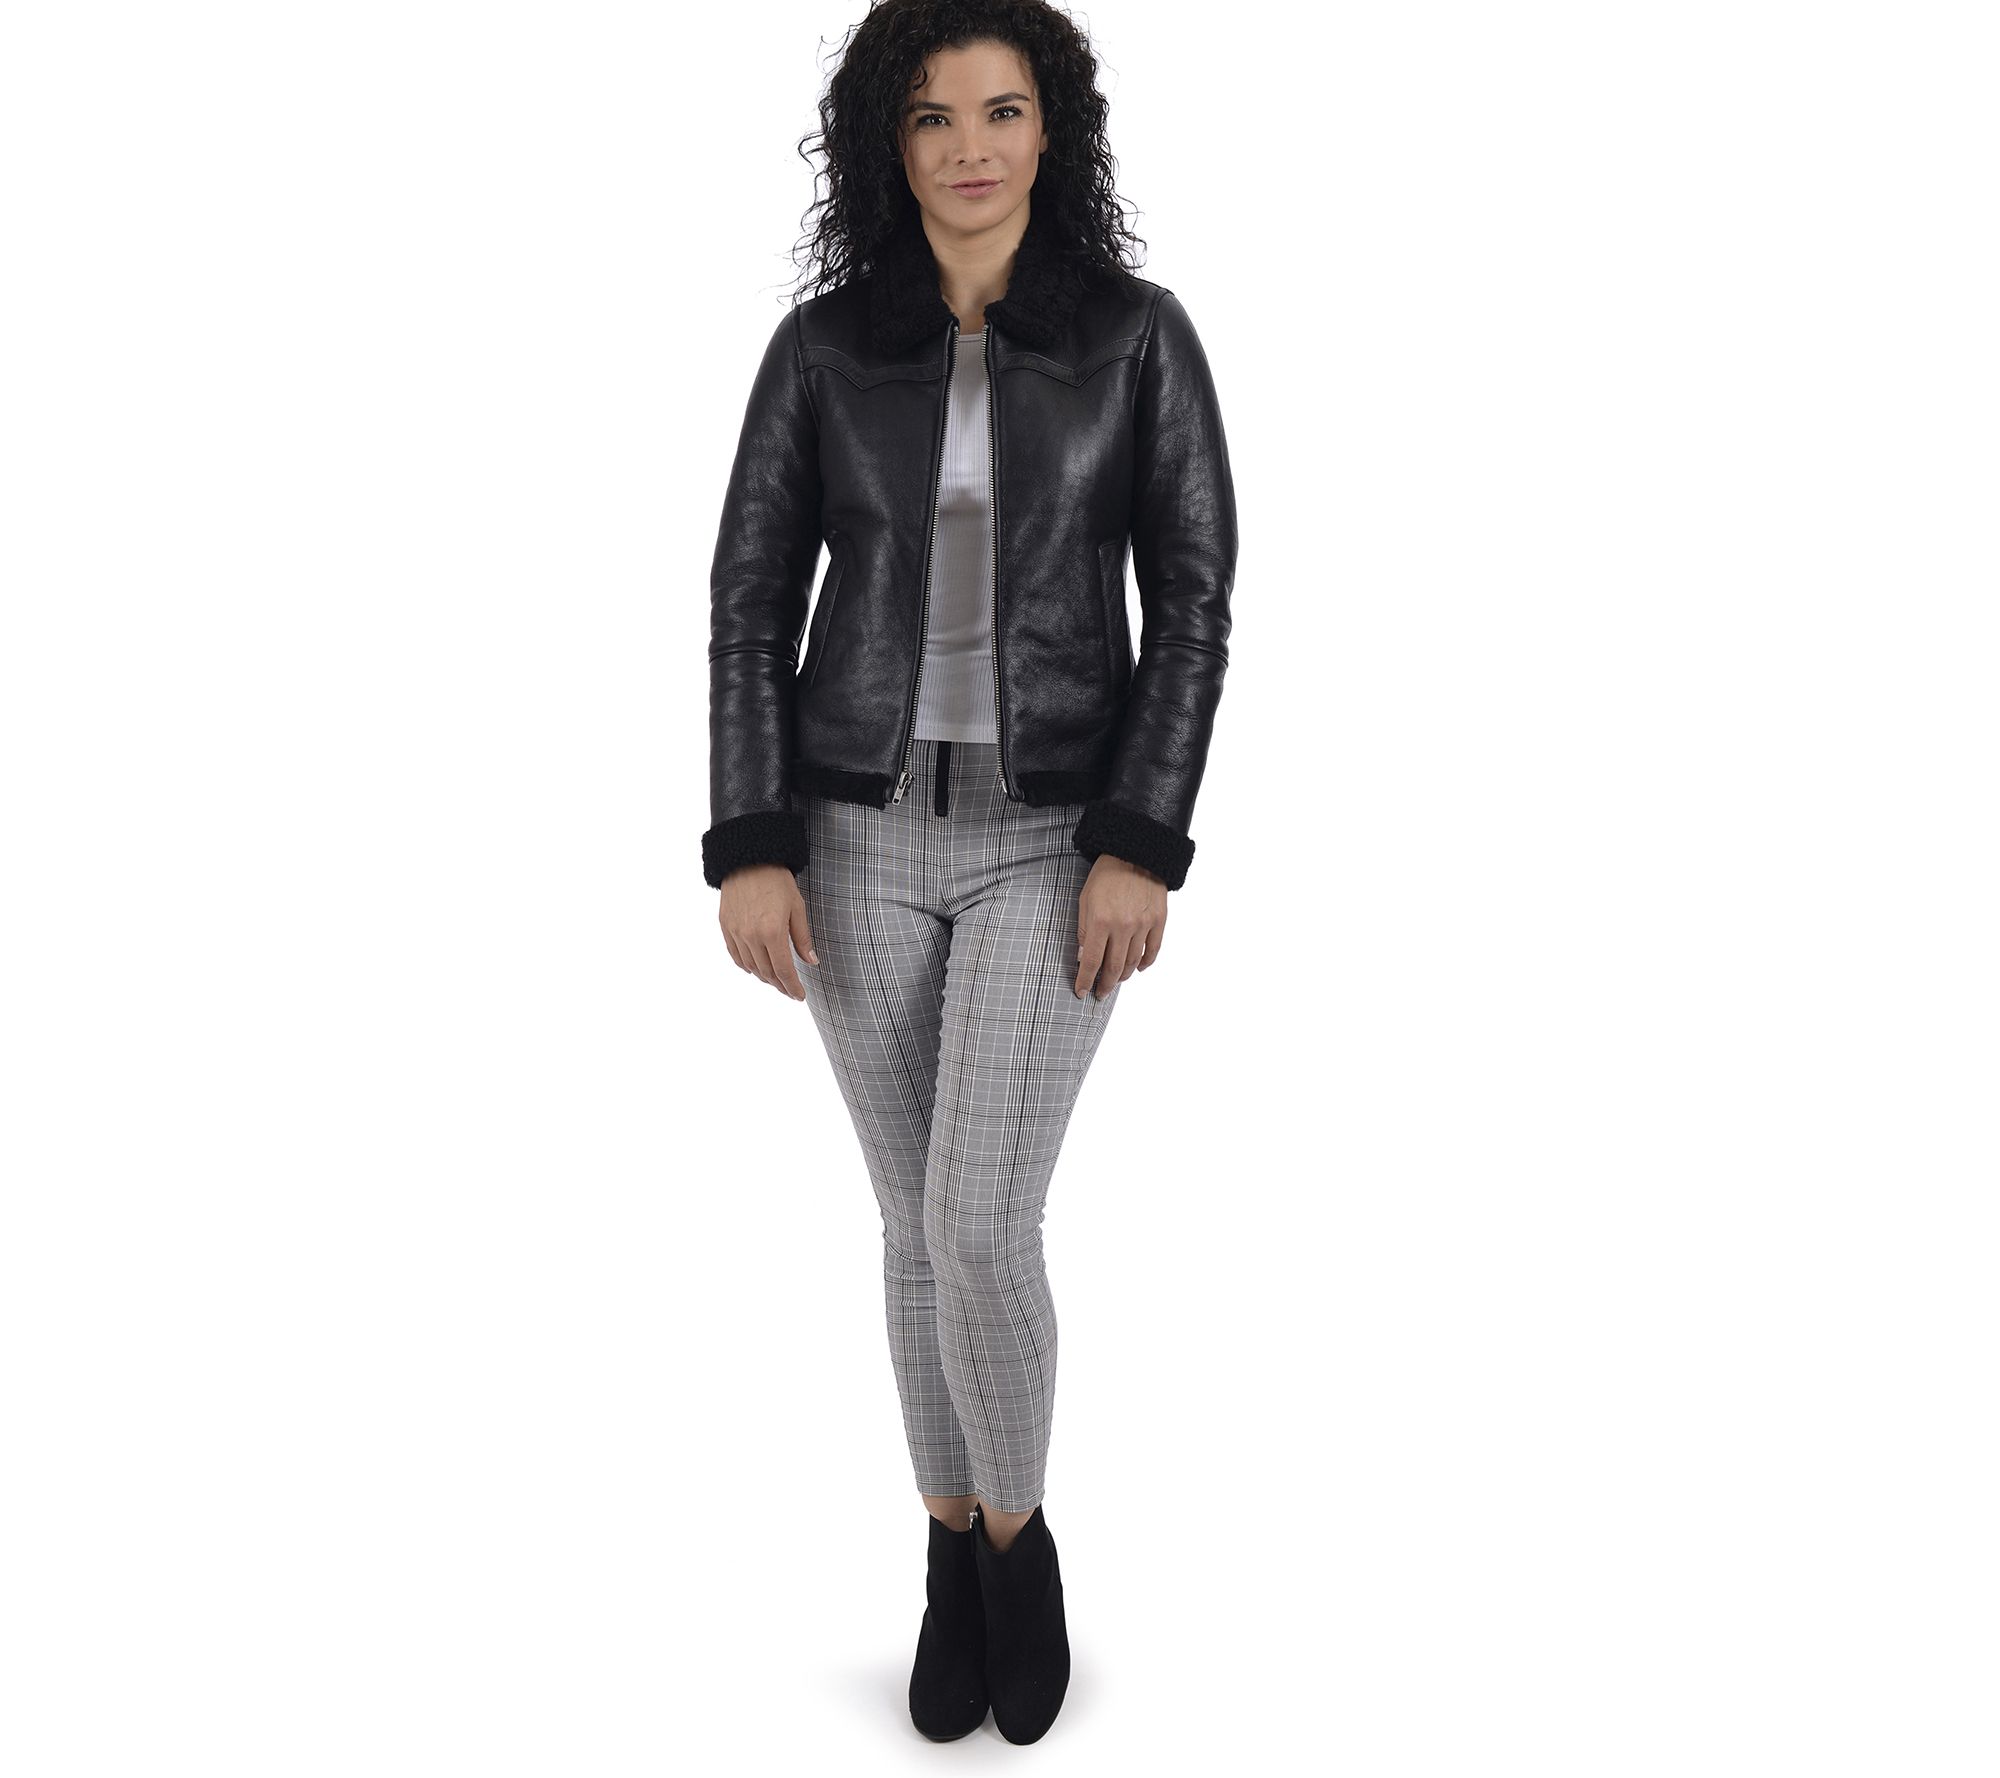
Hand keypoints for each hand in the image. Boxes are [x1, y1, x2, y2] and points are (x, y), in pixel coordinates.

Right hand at [718, 864, 816, 1000]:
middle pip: (766, 973)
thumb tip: (811, 962)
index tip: (799, 996)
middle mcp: (751, 936)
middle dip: (780, 985)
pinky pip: (736, 956)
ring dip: (764, 977)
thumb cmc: (777, 880)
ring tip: (776, 980)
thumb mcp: (797, 908)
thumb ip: (802, 938)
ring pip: (751, 967)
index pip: (783, 971)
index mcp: (772, 932)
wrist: (748, 859)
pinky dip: (747, 966)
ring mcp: (736, 933)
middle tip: (790, 990)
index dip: (792, 987)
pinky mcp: (725, 927)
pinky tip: (756, 968)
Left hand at [1075, 854, 1166, 998]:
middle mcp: (1123, 927)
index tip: (1082, 991)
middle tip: (1100, 993)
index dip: (1085, 980)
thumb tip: (1084, 957)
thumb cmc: (1106, 874)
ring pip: (1133, 962)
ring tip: (1116, 980)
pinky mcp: (1158, 920)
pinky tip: (1137, 968)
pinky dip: (1145, 963)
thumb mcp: (1085, 900)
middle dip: (1105, 985)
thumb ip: (1085, 930)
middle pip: (1114, 967)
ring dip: (1123, 975)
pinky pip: (1153, 950)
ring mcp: (1143, 925)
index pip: (1092, 962)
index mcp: (1101, 921)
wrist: (1135, 853)